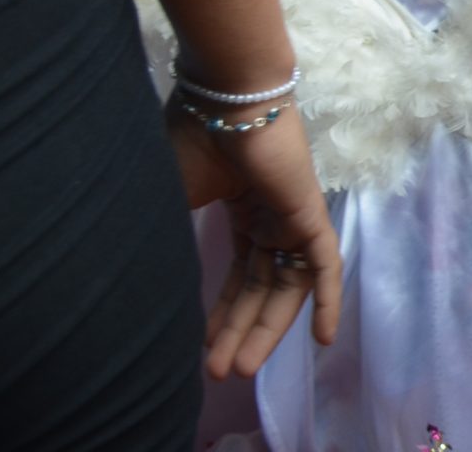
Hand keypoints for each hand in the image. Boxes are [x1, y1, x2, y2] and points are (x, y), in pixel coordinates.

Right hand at [171, 104, 344, 379]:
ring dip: (266, 329)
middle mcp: (271, 217)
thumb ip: (168, 238)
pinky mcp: (311, 213)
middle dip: (238, 331)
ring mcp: (293, 216)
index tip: (202, 348)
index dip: (222, 313)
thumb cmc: (191, 139)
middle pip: (261, 288)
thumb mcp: (170, 199)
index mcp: (242, 210)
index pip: (239, 274)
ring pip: (287, 286)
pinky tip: (322, 340)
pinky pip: (326, 264)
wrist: (223, 99)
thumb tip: (144, 280)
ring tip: (241, 369)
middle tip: (219, 373)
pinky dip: (328, 300)